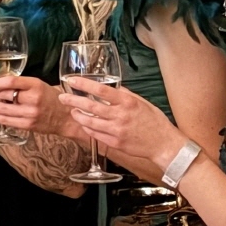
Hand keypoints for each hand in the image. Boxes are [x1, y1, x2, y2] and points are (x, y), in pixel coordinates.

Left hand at [0, 76, 73, 135]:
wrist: (65, 117)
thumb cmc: (51, 98)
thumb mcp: (40, 85)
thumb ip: (23, 84)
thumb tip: (1, 84)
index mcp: (36, 85)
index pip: (12, 82)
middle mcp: (33, 98)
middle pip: (5, 95)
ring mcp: (30, 113)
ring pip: (4, 109)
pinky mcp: (27, 125)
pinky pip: (7, 121)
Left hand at [57, 77, 181, 179]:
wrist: (163, 144)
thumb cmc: (154, 121)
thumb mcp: (142, 102)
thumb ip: (125, 95)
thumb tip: (111, 88)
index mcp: (127, 102)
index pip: (100, 90)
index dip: (84, 85)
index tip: (72, 81)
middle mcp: (120, 115)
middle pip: (90, 106)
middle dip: (73, 101)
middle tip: (62, 97)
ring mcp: (117, 130)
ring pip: (90, 122)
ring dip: (78, 116)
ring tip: (72, 111)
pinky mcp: (115, 143)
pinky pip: (96, 134)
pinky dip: (88, 128)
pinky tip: (84, 124)